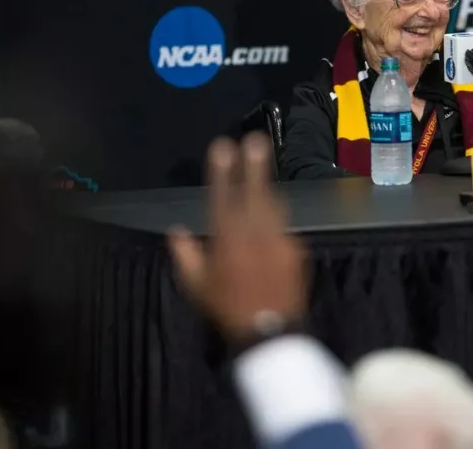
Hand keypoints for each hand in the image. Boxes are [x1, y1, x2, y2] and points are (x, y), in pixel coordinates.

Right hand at [167, 134, 305, 340]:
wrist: (270, 333)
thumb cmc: (226, 309)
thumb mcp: (196, 286)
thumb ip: (186, 255)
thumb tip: (176, 231)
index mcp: (227, 241)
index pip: (222, 197)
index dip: (222, 170)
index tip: (223, 146)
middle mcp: (255, 235)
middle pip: (255, 193)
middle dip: (255, 165)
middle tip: (256, 140)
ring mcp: (279, 240)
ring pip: (274, 205)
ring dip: (267, 187)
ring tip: (261, 169)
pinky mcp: (296, 249)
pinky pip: (284, 227)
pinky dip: (276, 221)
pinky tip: (270, 220)